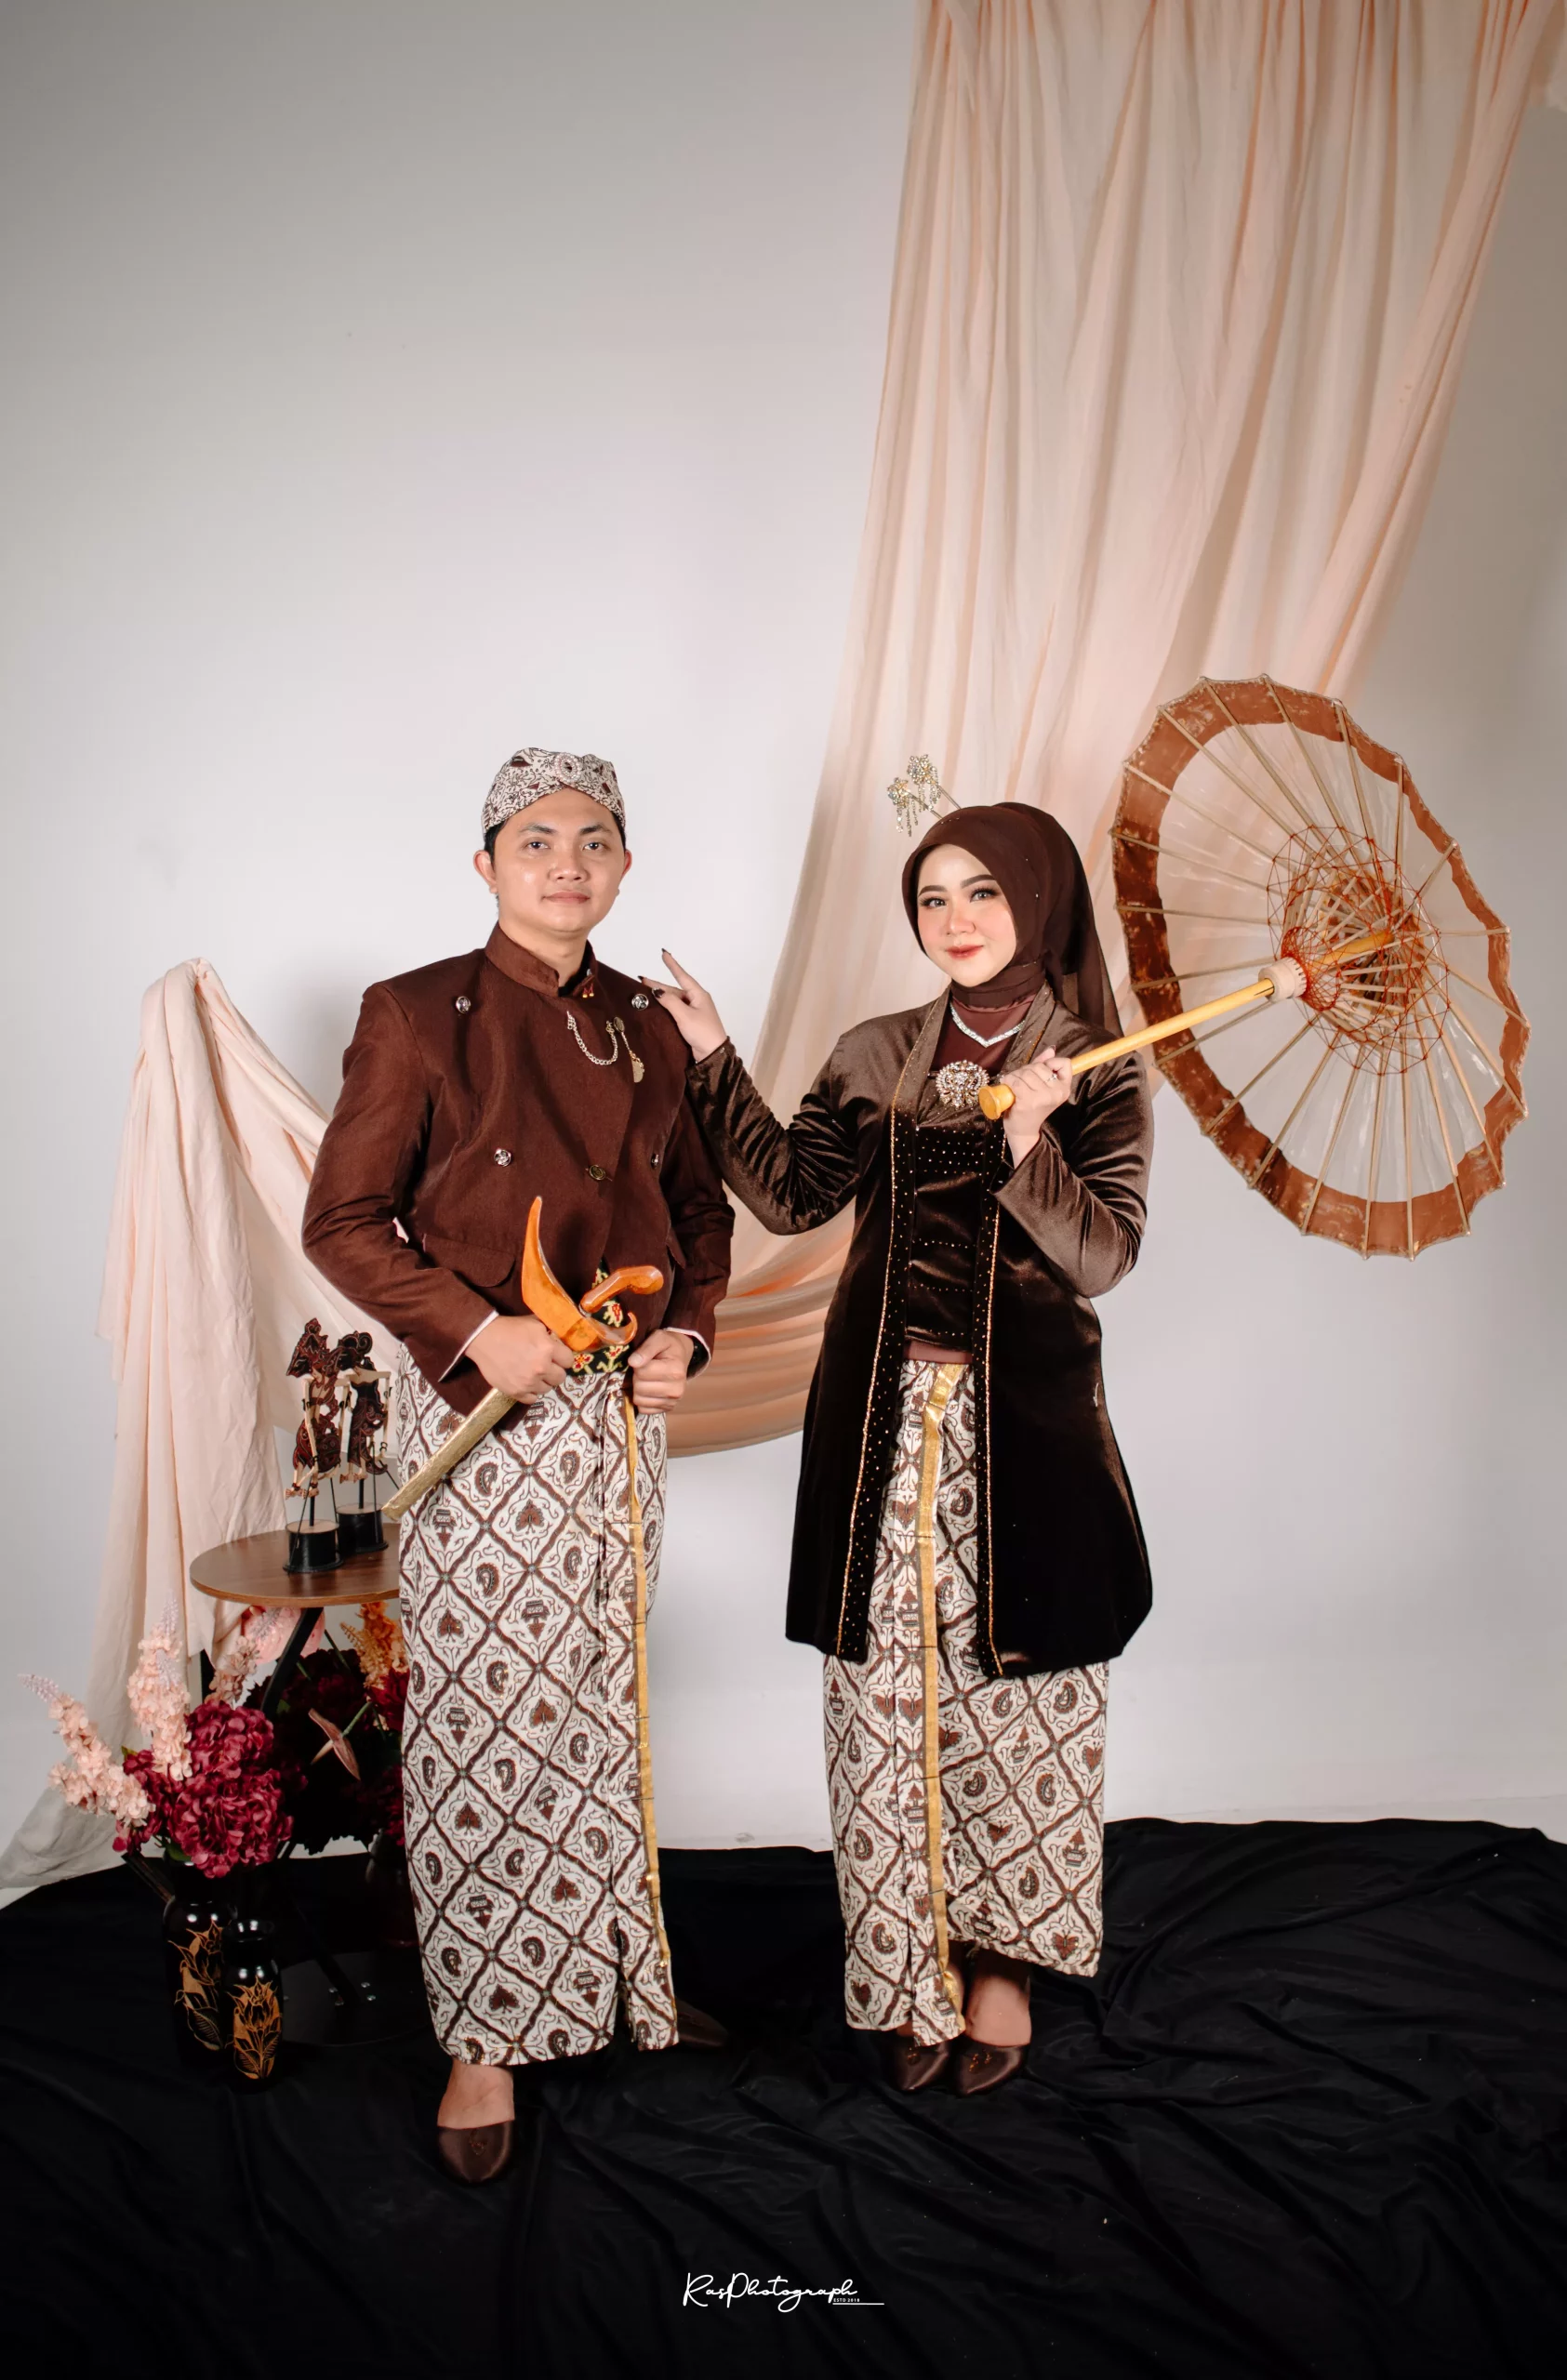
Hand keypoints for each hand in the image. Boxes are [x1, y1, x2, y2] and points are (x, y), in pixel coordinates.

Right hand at [468, 1314, 574, 1403]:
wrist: (484, 1339)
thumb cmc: (510, 1328)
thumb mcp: (534, 1324)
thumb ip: (550, 1333)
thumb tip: (561, 1339)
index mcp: (548, 1349)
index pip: (568, 1360)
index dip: (563, 1358)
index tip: (558, 1357)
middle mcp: (541, 1367)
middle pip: (560, 1377)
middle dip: (555, 1371)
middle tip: (546, 1366)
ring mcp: (528, 1382)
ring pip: (547, 1389)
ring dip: (543, 1382)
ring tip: (534, 1374)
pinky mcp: (516, 1391)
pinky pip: (532, 1398)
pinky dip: (531, 1392)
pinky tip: (526, 1383)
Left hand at [626, 1328, 694, 1411]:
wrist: (681, 1355)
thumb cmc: (668, 1346)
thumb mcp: (658, 1338)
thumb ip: (646, 1348)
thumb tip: (632, 1362)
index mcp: (675, 1371)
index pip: (641, 1372)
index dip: (637, 1364)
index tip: (644, 1359)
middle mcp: (676, 1390)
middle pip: (639, 1388)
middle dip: (637, 1377)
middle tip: (645, 1369)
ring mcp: (673, 1402)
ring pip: (639, 1400)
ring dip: (638, 1389)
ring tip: (647, 1379)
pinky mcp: (667, 1409)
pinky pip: (643, 1409)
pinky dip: (642, 1399)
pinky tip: (649, 1389)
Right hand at [640, 952, 727, 1062]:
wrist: (713, 1054)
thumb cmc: (702, 1032)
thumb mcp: (685, 1015)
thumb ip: (670, 1002)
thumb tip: (657, 991)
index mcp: (698, 995)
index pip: (682, 976)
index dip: (672, 965)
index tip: (663, 953)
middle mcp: (696, 1000)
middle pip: (674, 990)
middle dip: (658, 986)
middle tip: (641, 981)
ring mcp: (693, 1011)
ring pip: (673, 1001)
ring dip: (660, 997)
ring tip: (644, 994)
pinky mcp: (690, 1022)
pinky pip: (675, 1010)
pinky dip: (664, 1008)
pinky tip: (655, 1008)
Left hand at [997, 1047, 1072, 1163]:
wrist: (1023, 1130)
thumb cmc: (1032, 1107)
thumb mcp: (1042, 1087)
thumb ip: (1046, 1066)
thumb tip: (1051, 1049)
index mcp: (1064, 1089)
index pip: (1064, 1063)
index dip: (1050, 1063)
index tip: (1040, 1073)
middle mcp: (1057, 1093)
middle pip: (1039, 1067)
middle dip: (1026, 1070)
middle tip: (1022, 1081)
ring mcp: (1043, 1097)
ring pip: (1026, 1073)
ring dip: (1015, 1076)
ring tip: (1014, 1085)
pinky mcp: (1028, 1101)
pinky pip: (1016, 1081)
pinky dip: (1008, 1081)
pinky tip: (1008, 1086)